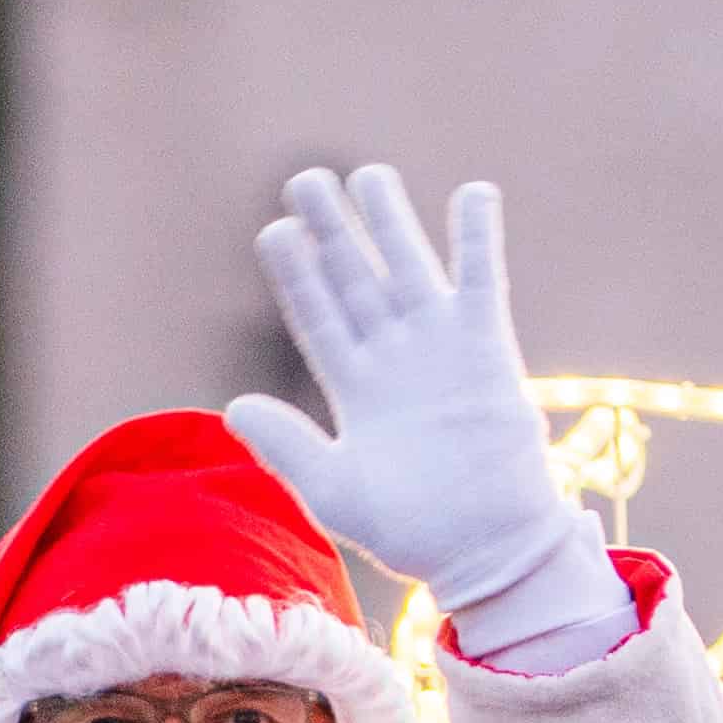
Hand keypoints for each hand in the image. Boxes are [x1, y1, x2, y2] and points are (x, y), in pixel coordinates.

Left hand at [224, 163, 630, 673]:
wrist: (488, 548)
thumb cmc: (413, 533)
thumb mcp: (334, 491)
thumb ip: (286, 446)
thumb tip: (234, 406)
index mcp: (353, 391)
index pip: (316, 317)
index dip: (296, 274)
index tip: (274, 232)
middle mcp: (393, 360)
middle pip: (355, 279)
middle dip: (331, 230)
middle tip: (305, 180)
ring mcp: (440, 349)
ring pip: (408, 268)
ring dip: (390, 221)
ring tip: (368, 174)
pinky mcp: (488, 347)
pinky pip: (483, 279)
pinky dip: (478, 237)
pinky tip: (472, 193)